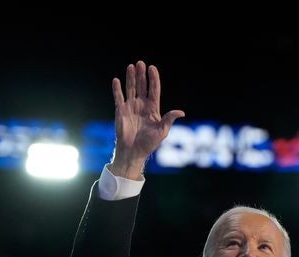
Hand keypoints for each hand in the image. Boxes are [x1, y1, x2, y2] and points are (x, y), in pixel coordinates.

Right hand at [110, 60, 184, 178]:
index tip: (152, 68)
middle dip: (141, 75)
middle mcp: (142, 105)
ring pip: (131, 88)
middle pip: (142, 86)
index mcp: (153, 108)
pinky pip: (118, 97)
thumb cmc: (149, 143)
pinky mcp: (120, 111)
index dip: (153, 79)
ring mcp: (131, 107)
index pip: (154, 90)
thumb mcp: (162, 131)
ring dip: (130, 77)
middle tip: (140, 63)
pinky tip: (117, 80)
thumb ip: (169, 119)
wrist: (133, 151)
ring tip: (131, 66)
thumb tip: (182, 112)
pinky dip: (117, 89)